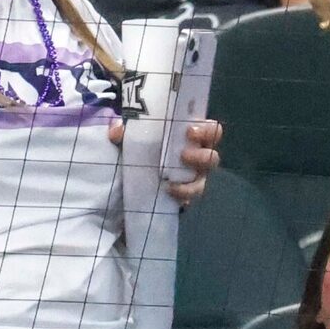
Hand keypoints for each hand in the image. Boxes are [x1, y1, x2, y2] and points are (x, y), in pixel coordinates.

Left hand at [103, 112, 222, 204]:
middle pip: (212, 157)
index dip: (206, 130)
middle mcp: (196, 158)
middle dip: (201, 156)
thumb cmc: (140, 151)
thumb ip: (123, 132)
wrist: (129, 183)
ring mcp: (192, 179)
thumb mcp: (129, 139)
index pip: (210, 130)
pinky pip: (189, 199)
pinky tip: (168, 192)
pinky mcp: (183, 196)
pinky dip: (181, 196)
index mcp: (190, 138)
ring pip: (203, 181)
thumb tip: (117, 129)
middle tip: (183, 154)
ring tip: (170, 181)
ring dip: (191, 182)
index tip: (189, 131)